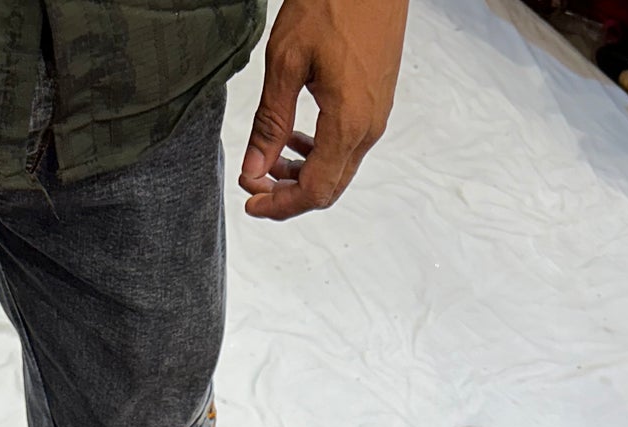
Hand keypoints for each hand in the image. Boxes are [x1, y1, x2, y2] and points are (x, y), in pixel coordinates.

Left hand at [240, 0, 408, 219]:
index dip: (280, 205)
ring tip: (271, 158)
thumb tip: (254, 168)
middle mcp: (368, 129)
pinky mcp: (377, 104)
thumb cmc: (334, 3)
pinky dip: (320, 153)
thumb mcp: (287, 61)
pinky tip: (298, 136)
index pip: (314, 191)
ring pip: (339, 170)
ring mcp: (376, 117)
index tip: (251, 199)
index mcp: (348, 124)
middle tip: (255, 183)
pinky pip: (349, 147)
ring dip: (304, 173)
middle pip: (329, 189)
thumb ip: (270, 122)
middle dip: (289, 194)